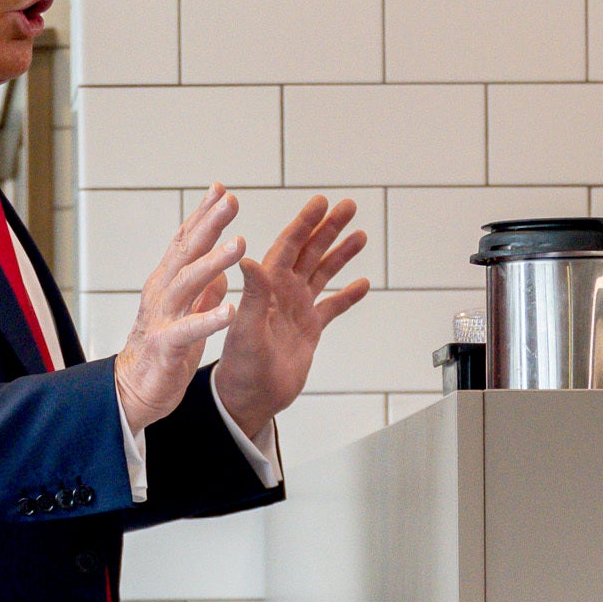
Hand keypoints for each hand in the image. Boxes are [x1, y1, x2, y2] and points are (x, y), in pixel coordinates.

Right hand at [113, 188, 246, 431]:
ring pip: (187, 283)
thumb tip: (221, 266)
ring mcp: (162, 318)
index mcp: (168, 283)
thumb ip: (202, 288)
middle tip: (231, 200)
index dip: (202, 215)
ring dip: (214, 262)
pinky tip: (229, 310)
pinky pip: (188, 331)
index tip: (221, 189)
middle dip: (208, 224)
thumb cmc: (163, 350)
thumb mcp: (186, 312)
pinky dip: (208, 319)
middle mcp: (162, 293)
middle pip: (185, 252)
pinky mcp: (166, 346)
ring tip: (240, 244)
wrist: (133, 391)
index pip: (185, 242)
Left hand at [212, 195, 370, 440]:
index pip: (289, 246)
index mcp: (267, 287)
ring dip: (340, 254)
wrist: (250, 399)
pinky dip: (347, 295)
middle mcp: (283, 292)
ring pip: (322, 273)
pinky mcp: (309, 330)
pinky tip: (363, 283)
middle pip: (310, 252)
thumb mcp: (246, 329)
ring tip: (360, 235)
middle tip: (349, 206)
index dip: (305, 223)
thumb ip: (252, 295)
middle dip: (329, 228)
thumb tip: (248, 258)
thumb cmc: (240, 367)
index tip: (321, 202)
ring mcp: (297, 309)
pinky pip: (332, 307)